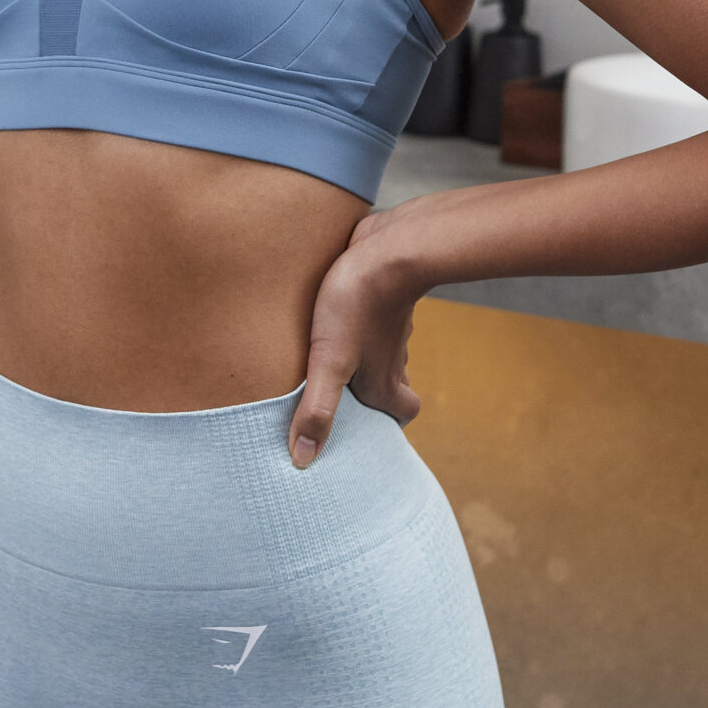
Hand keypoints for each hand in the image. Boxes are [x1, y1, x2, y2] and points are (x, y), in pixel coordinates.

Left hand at [290, 213, 423, 466]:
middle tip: (339, 395)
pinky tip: (331, 316)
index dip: (388, 422)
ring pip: (383, 350)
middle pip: (393, 383)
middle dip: (371, 393)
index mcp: (386, 381)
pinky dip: (358, 324)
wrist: (388, 247)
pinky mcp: (380, 295)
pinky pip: (373, 317)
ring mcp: (390, 324)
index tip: (362, 426)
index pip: (404, 413)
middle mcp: (394, 356)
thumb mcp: (329, 362)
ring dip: (362, 357)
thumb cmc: (356, 307)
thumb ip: (317, 410)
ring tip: (326, 359)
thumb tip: (303, 461)